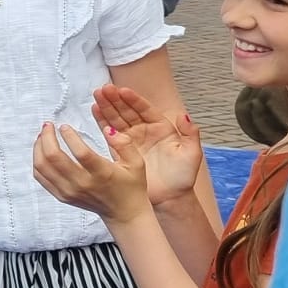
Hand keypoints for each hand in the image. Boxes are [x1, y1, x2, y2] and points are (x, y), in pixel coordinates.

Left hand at [31, 122, 150, 222]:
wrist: (123, 212)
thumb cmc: (130, 185)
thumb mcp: (136, 163)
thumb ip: (124, 144)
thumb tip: (108, 129)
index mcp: (102, 174)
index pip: (80, 153)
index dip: (70, 137)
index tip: (64, 126)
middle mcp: (82, 184)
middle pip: (54, 158)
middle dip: (47, 137)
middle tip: (48, 125)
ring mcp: (69, 191)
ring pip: (43, 167)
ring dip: (38, 148)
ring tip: (43, 135)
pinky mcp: (61, 196)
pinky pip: (41, 177)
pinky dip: (37, 161)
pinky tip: (41, 150)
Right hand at [91, 84, 201, 202]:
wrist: (170, 198)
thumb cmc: (182, 177)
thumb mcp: (192, 154)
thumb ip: (190, 134)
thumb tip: (183, 114)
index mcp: (161, 128)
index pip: (145, 109)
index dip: (133, 100)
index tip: (122, 90)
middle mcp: (145, 131)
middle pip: (128, 111)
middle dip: (115, 99)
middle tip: (104, 89)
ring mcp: (132, 140)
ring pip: (117, 119)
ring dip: (106, 107)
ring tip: (96, 96)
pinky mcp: (121, 150)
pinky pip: (110, 133)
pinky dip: (102, 121)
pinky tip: (95, 110)